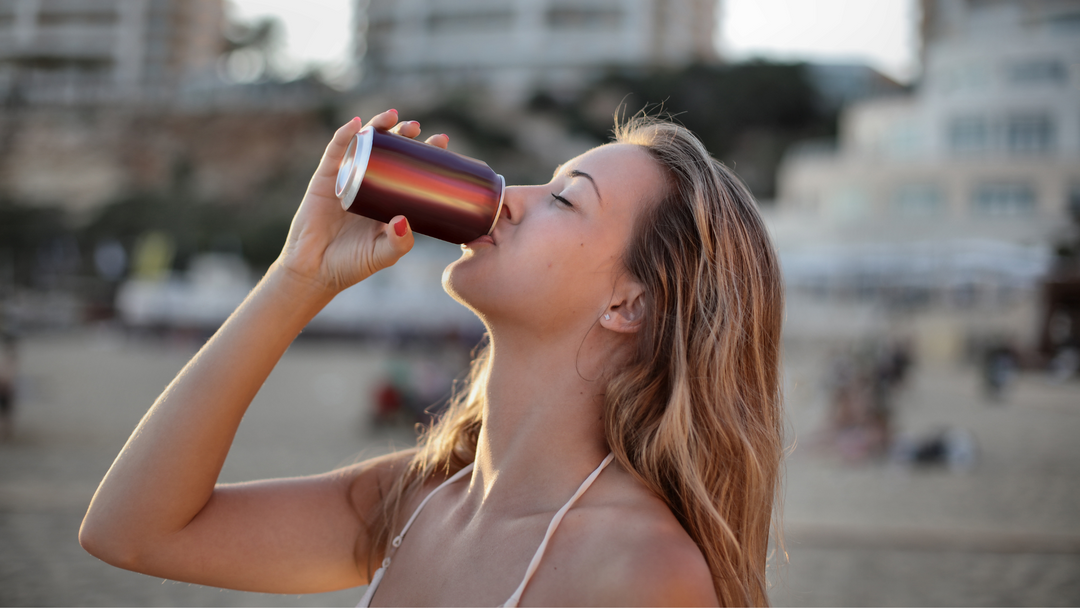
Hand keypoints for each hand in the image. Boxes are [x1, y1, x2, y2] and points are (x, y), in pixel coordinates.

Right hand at [275, 109, 449, 296]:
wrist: (314, 271)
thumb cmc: (352, 264)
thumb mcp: (383, 255)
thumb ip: (398, 243)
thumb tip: (404, 220)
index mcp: (388, 199)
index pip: (410, 169)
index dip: (425, 153)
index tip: (441, 142)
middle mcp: (370, 184)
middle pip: (390, 151)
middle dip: (404, 135)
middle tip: (417, 128)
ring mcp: (347, 179)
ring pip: (364, 145)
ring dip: (378, 126)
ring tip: (394, 117)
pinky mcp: (325, 179)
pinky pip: (335, 152)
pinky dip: (345, 135)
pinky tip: (356, 124)